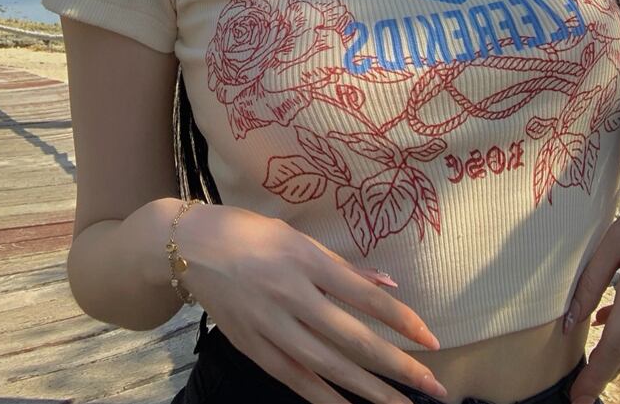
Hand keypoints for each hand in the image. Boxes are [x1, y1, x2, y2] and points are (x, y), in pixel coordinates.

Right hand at [177, 204, 447, 403]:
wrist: (186, 247)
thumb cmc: (247, 232)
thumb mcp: (295, 236)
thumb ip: (341, 267)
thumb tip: (386, 285)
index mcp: (304, 259)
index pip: (364, 296)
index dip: (401, 320)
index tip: (432, 340)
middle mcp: (290, 294)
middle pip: (352, 338)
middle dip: (396, 366)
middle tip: (433, 386)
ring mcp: (269, 325)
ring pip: (327, 366)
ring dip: (368, 391)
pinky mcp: (252, 346)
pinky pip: (294, 379)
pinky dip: (325, 399)